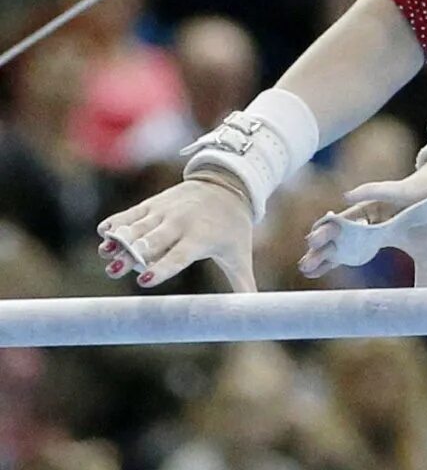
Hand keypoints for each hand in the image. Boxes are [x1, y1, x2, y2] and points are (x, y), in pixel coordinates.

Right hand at [98, 177, 255, 292]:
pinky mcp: (154, 203)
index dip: (161, 268)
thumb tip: (254, 313)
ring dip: (121, 240)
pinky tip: (103, 233)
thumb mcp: (239, 254)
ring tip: (104, 253)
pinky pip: (133, 212)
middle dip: (133, 255)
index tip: (143, 281)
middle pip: (153, 241)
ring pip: (140, 227)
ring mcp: (166, 210)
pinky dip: (119, 222)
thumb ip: (243, 284)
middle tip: (113, 270)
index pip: (179, 256)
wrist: (228, 183)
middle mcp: (181, 222)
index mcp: (201, 238)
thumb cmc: (232, 226)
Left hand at [300, 156, 426, 286]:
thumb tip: (426, 309)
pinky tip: (347, 197)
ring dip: (334, 224)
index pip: (349, 249)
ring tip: (312, 237)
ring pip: (355, 214)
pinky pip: (380, 191)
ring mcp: (387, 203)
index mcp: (380, 233)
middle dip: (324, 248)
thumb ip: (424, 280)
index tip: (308, 272)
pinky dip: (364, 193)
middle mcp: (378, 217)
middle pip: (344, 233)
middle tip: (303, 264)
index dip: (329, 259)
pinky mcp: (402, 190)